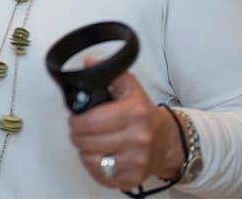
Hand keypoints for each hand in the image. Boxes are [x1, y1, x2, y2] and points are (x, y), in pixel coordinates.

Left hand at [68, 71, 183, 189]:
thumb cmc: (144, 113)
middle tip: (78, 129)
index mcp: (134, 113)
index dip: (77, 120)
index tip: (74, 118)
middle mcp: (137, 138)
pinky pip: (102, 177)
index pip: (92, 121)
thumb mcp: (129, 85)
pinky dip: (94, 167)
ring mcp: (136, 161)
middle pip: (89, 142)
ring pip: (92, 161)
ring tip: (87, 142)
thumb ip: (108, 72)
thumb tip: (89, 63)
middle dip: (77, 135)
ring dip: (84, 151)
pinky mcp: (133, 178)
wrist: (167, 139)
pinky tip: (97, 156)